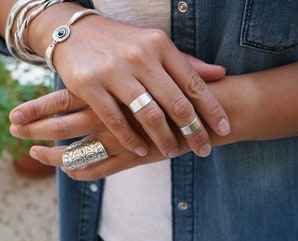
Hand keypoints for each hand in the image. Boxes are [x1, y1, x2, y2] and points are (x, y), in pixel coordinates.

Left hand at [10, 89, 186, 179]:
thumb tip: (98, 78)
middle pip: (62, 124)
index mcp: (109, 91)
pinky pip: (99, 169)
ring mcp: (120, 139)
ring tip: (31, 152)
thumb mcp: (149, 74)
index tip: (14, 115)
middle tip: (14, 131)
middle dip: (35, 129)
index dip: (37, 108)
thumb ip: (125, 78)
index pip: (61, 100)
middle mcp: (110, 114)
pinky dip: (79, 171)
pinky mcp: (134, 158)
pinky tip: (66, 170)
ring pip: (76, 150)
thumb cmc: (177, 88)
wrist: (211, 109)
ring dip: (51, 153)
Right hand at [23, 4, 229, 156]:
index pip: (193, 82)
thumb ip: (186, 62)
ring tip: (173, 152)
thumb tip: (220, 73)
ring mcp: (113, 71)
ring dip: (164, 138)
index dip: (211, 109)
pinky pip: (115, 119)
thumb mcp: (154, 45)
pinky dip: (130, 139)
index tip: (224, 128)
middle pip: (175, 102)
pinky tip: (141, 150)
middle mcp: (139, 56)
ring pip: (148, 114)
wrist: (73, 32)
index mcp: (159, 45)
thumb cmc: (120, 43)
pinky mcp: (89, 85)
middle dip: (193, 130)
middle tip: (204, 149)